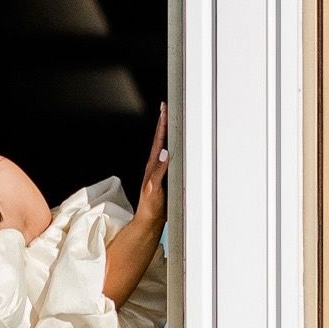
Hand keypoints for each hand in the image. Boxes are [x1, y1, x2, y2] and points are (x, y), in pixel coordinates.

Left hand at [137, 103, 170, 238]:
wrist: (150, 219)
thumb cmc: (151, 206)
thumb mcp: (154, 188)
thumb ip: (159, 171)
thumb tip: (165, 153)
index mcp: (153, 165)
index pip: (159, 140)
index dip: (162, 124)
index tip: (164, 109)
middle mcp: (156, 165)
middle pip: (161, 139)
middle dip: (164, 123)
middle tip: (166, 108)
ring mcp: (160, 170)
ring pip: (166, 147)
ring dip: (168, 133)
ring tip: (171, 120)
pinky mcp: (165, 177)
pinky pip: (171, 157)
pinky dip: (174, 147)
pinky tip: (177, 145)